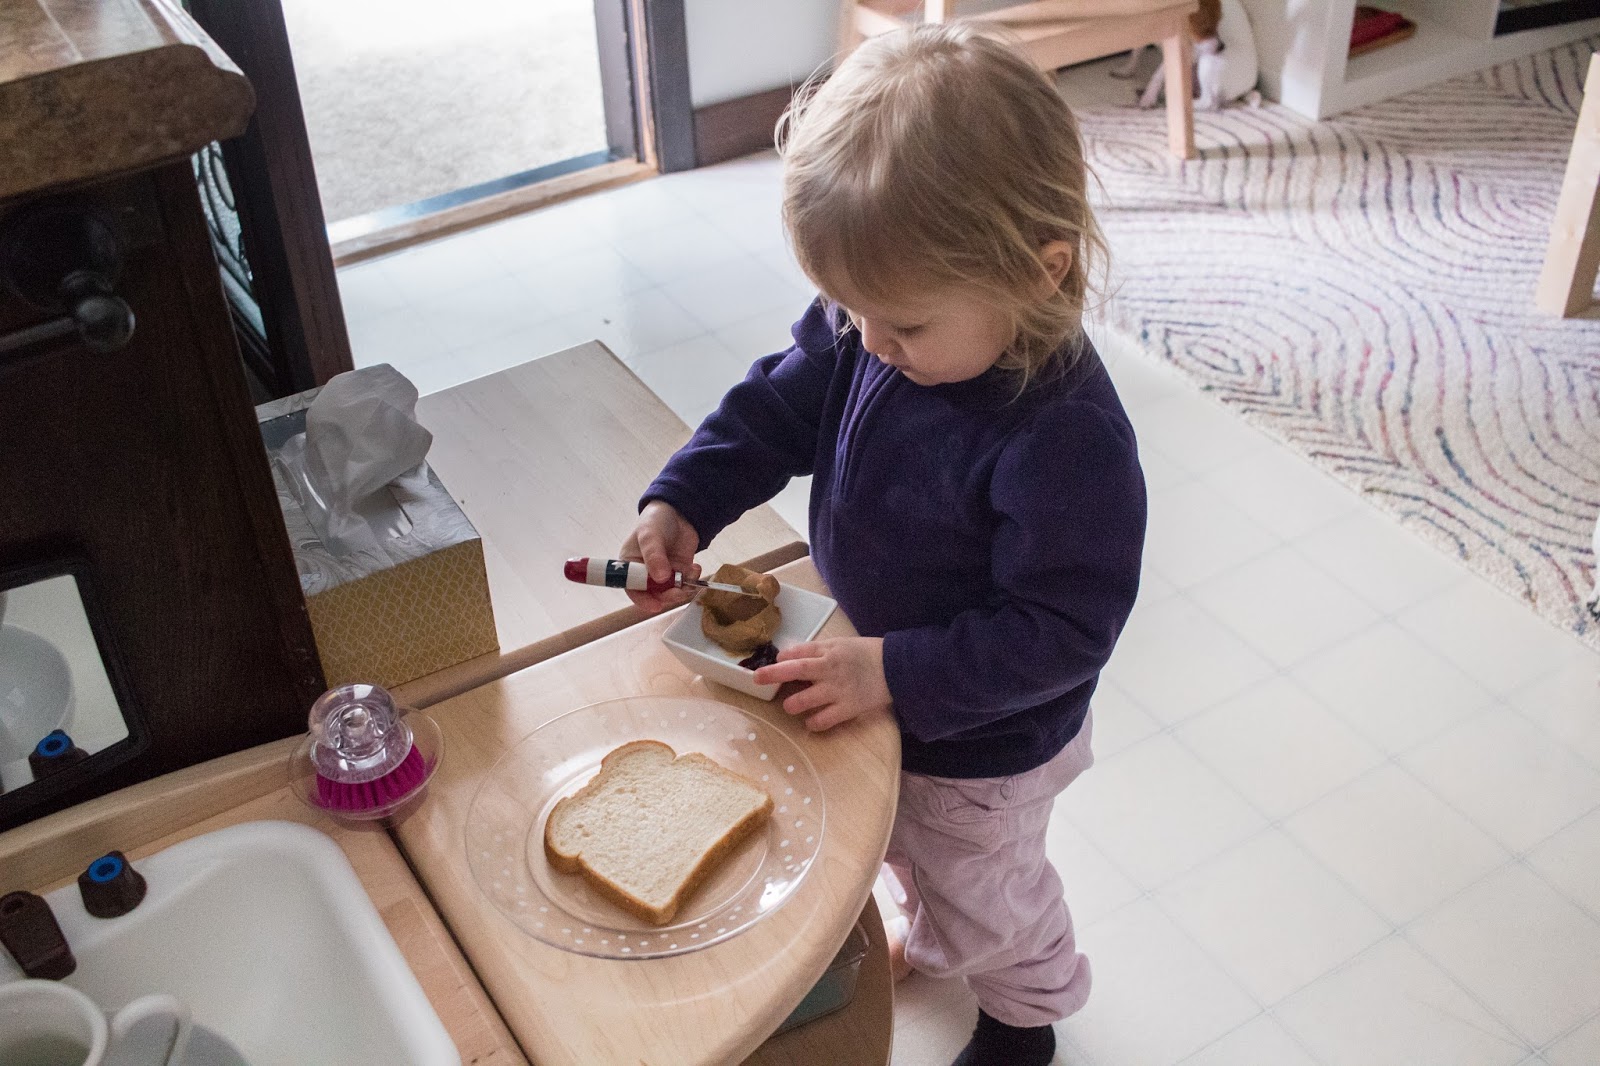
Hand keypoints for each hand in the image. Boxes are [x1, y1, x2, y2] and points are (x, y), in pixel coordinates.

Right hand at [620, 500, 700, 613]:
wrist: (678, 511)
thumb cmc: (655, 521)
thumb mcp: (650, 535)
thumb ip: (653, 556)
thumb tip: (660, 579)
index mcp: (630, 566)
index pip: (633, 589)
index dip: (643, 600)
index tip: (656, 606)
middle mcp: (646, 574)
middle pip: (654, 595)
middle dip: (668, 595)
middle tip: (679, 589)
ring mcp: (664, 573)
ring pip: (672, 592)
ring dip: (683, 589)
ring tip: (690, 574)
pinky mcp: (680, 571)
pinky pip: (686, 584)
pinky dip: (693, 580)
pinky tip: (695, 567)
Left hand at [753, 637, 891, 731]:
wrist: (896, 669)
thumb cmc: (866, 654)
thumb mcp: (841, 644)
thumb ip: (816, 649)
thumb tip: (789, 654)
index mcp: (829, 651)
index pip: (800, 652)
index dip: (783, 657)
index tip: (774, 661)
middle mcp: (830, 670)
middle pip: (797, 670)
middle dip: (774, 674)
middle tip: (757, 678)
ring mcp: (838, 690)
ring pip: (807, 699)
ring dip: (793, 703)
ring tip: (790, 705)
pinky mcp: (848, 708)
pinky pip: (825, 720)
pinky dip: (814, 723)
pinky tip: (810, 722)